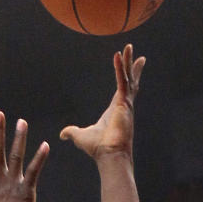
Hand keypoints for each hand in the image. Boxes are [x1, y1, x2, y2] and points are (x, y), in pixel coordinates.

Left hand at [60, 44, 144, 159]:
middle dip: (134, 68)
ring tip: (128, 46)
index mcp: (116, 110)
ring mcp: (125, 104)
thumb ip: (72, 132)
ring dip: (128, 62)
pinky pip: (122, 81)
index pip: (124, 90)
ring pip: (128, 78)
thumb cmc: (98, 148)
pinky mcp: (124, 103)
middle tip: (140, 56)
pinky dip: (119, 68)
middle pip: (131, 82)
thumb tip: (62, 134)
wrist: (109, 155)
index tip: (134, 69)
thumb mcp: (80, 136)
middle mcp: (123, 105)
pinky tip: (117, 55)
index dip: (128, 78)